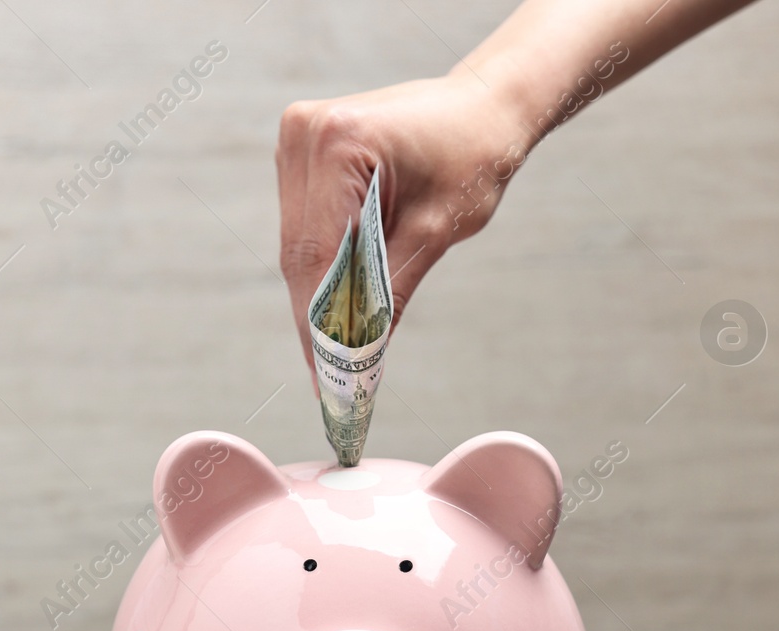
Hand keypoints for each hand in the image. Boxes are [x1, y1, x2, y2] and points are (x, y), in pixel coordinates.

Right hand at [276, 71, 532, 376]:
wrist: (483, 105)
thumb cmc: (472, 155)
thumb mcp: (437, 230)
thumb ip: (390, 292)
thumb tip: (360, 355)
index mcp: (340, 142)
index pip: (318, 252)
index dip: (320, 322)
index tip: (326, 376)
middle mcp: (305, 134)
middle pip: (299, 252)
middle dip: (315, 318)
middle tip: (327, 377)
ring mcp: (297, 139)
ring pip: (296, 245)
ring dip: (314, 297)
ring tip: (331, 353)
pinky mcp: (300, 152)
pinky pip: (303, 226)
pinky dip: (320, 267)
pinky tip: (333, 307)